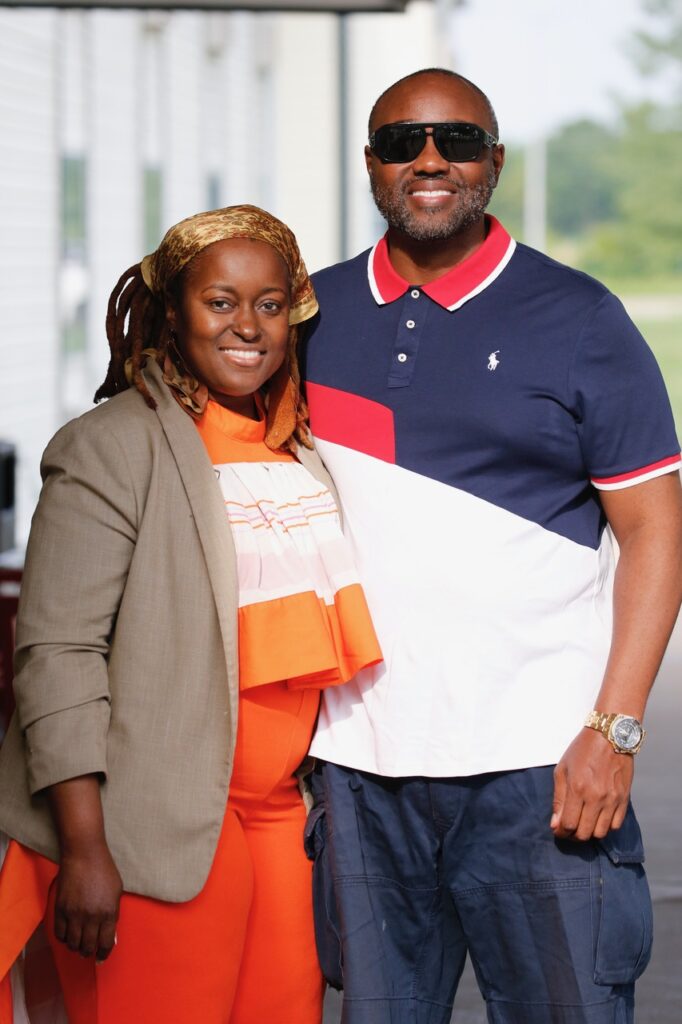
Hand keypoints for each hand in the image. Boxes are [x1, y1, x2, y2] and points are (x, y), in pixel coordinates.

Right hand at [53, 840, 122, 961]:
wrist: (84, 854)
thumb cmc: (104, 870)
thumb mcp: (117, 891)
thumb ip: (113, 914)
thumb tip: (108, 934)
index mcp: (108, 912)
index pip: (105, 943)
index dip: (103, 954)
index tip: (101, 958)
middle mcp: (91, 917)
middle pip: (87, 947)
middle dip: (89, 953)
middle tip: (88, 952)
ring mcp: (74, 914)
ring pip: (72, 944)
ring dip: (75, 947)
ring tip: (78, 944)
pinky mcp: (60, 909)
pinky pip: (59, 934)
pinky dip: (63, 939)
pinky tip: (67, 935)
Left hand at [550, 728, 633, 840]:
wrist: (610, 736)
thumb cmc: (582, 750)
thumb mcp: (562, 769)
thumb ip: (559, 798)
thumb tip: (556, 824)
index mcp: (578, 789)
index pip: (568, 825)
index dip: (561, 832)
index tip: (558, 830)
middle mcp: (596, 797)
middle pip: (584, 833)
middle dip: (573, 835)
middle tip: (569, 829)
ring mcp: (612, 799)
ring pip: (601, 833)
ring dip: (589, 832)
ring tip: (583, 824)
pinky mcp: (624, 799)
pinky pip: (616, 825)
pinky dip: (606, 827)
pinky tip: (598, 818)